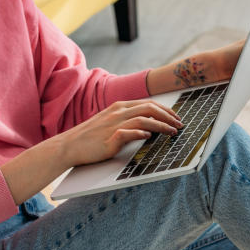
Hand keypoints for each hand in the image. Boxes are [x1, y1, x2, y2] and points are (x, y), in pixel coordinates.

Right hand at [57, 100, 182, 166]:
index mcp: (119, 107)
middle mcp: (118, 112)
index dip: (166, 110)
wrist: (69, 146)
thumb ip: (127, 121)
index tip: (176, 118)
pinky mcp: (109, 138)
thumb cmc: (90, 137)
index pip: (148, 104)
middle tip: (180, 125)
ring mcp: (113, 124)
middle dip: (169, 116)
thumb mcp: (110, 123)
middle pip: (150, 108)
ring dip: (162, 126)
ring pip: (144, 119)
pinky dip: (141, 133)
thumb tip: (149, 127)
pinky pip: (128, 132)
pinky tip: (150, 136)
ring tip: (173, 132)